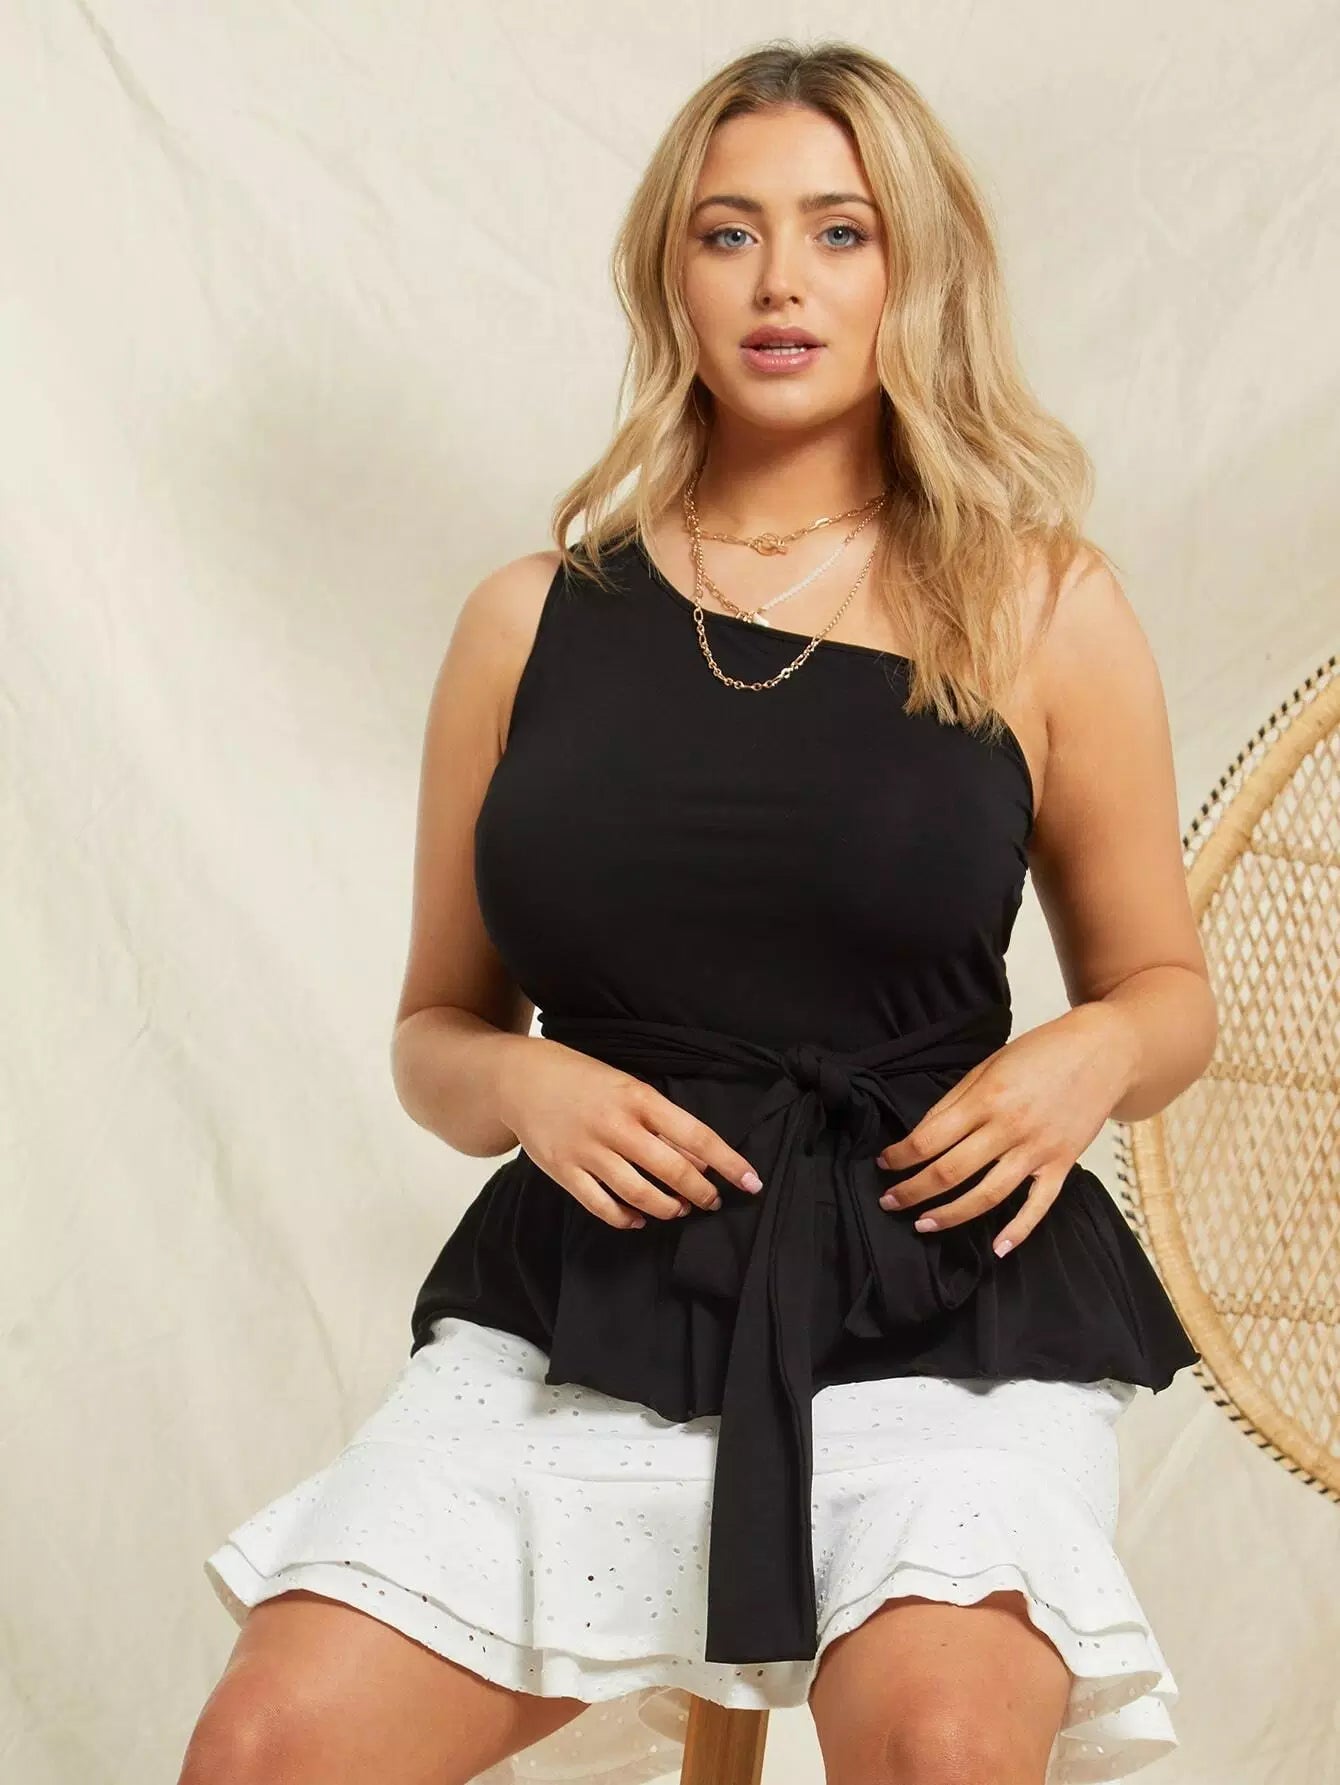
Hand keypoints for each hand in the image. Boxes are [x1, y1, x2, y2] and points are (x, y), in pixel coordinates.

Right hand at [494, 1036, 763, 1229]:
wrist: (521, 1080)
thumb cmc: (583, 1080)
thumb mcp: (627, 1088)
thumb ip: (661, 1121)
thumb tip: (699, 1160)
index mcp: (639, 1098)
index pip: (696, 1135)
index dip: (728, 1162)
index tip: (751, 1182)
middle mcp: (616, 1126)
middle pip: (672, 1171)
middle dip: (700, 1193)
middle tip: (711, 1202)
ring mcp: (588, 1151)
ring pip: (640, 1194)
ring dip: (667, 1208)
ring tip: (678, 1209)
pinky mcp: (564, 1172)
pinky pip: (602, 1206)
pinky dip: (626, 1218)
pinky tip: (639, 1218)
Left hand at [875, 1003, 1137, 1255]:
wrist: (1104, 1051)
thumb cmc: (1041, 1052)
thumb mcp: (989, 1065)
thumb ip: (955, 1101)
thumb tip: (921, 1135)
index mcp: (986, 1098)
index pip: (929, 1139)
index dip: (900, 1156)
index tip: (884, 1164)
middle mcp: (1009, 1128)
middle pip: (950, 1172)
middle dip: (913, 1191)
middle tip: (889, 1202)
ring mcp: (1038, 1150)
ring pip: (987, 1196)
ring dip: (950, 1215)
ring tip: (922, 1224)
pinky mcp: (1063, 1164)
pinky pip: (1038, 1205)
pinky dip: (1018, 1230)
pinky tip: (997, 1249)